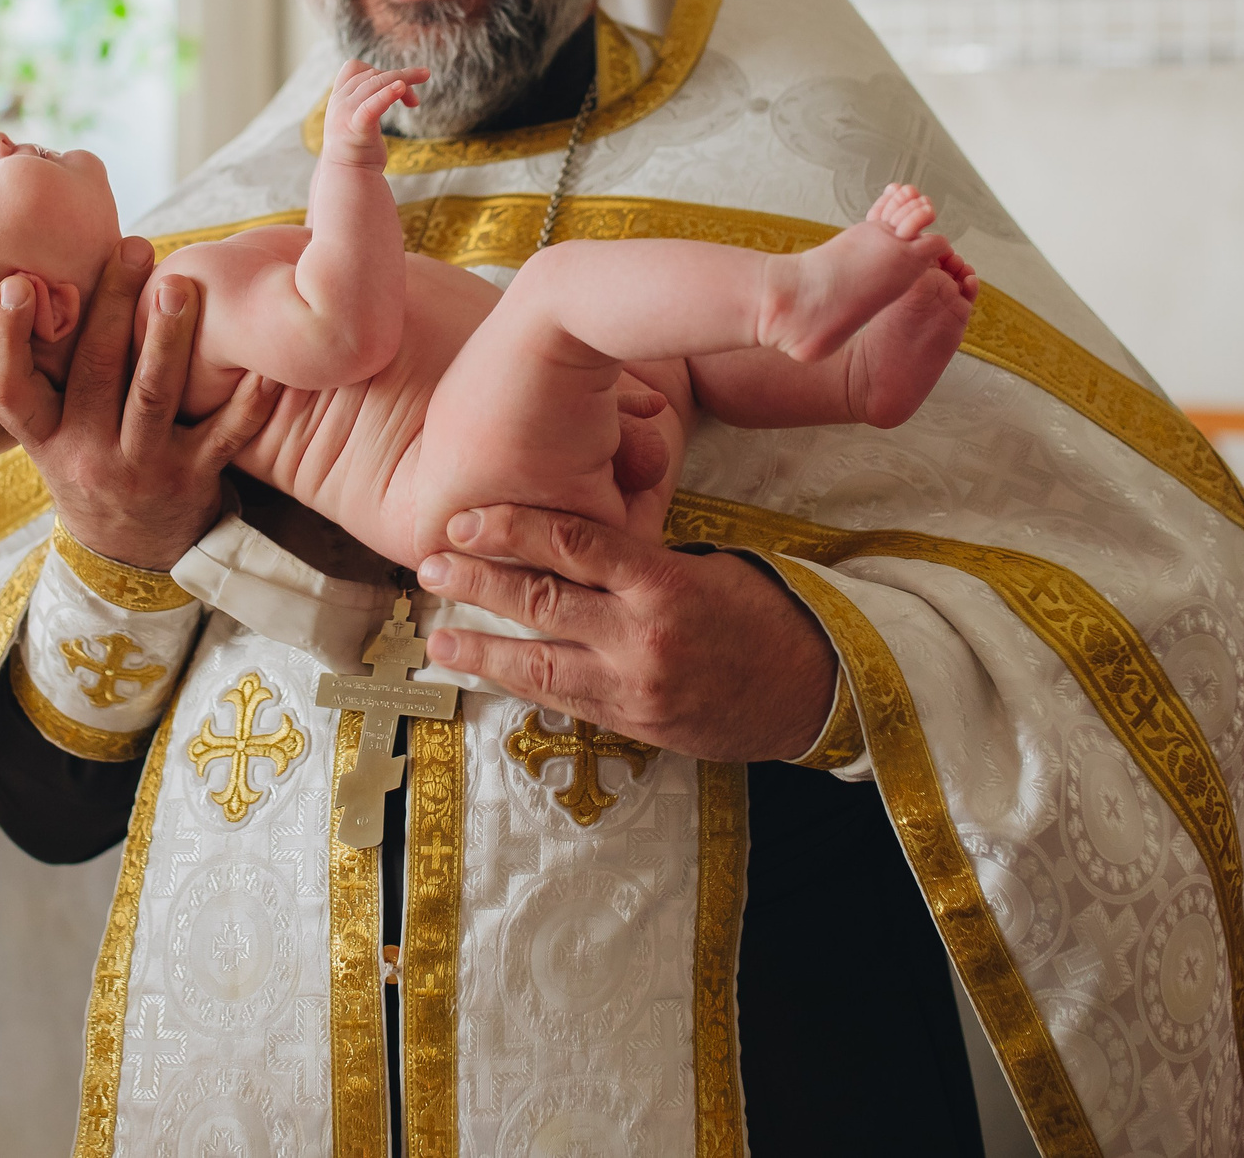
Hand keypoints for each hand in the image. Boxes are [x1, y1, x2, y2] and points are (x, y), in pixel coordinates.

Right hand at [0, 235, 280, 568]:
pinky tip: (261, 360)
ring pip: (152, 396)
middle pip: (93, 371)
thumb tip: (55, 271)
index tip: (16, 283)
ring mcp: (140, 469)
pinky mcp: (192, 480)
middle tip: (131, 248)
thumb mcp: (57, 430)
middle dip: (112, 305)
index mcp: (44, 437)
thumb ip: (57, 368)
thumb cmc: (94, 462)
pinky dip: (247, 396)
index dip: (4, 338)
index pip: (6, 389)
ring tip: (181, 285)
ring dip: (168, 338)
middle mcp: (85, 454)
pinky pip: (224, 433)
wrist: (132, 553)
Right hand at [326, 59, 426, 167]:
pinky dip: (386, 95)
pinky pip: (371, 106)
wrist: (347, 179)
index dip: (378, 68)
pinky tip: (400, 88)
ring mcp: (345, 114)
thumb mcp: (360, 118)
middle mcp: (339, 102)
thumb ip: (369, 100)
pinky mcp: (355, 127)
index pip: (355, 67)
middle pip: (372, 74)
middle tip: (425, 76)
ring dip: (404, 77)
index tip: (399, 84)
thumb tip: (397, 84)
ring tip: (425, 74)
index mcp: (339, 98)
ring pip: (376, 83)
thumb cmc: (360, 150)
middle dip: (401, 75)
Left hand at [417, 505, 838, 762]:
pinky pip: (564, 701)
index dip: (512, 527)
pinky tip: (488, 673)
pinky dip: (521, 684)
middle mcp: (642, 636)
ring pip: (538, 664)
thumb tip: (567, 548)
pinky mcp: (634, 725)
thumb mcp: (704, 568)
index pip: (573, 542)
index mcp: (663, 582)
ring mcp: (634, 687)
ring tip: (437, 636)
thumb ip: (635, 564)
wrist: (814, 688)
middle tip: (429, 564)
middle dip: (477, 583)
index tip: (466, 519)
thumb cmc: (761, 614)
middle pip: (541, 601)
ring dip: (480, 649)